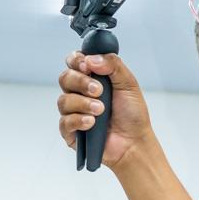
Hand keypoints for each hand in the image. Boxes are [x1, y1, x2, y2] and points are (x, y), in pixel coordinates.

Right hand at [57, 52, 153, 170]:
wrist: (134, 141)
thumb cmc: (132, 113)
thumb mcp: (128, 84)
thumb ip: (113, 65)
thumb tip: (92, 58)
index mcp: (92, 78)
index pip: (74, 61)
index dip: (77, 61)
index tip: (88, 66)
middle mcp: (80, 93)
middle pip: (65, 78)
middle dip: (81, 82)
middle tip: (99, 91)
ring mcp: (73, 112)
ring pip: (63, 100)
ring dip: (83, 104)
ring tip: (101, 110)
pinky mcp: (70, 130)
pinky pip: (64, 122)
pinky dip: (78, 120)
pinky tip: (92, 123)